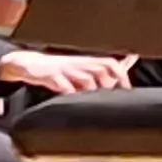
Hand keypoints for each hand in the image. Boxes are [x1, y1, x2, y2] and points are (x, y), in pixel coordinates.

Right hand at [0, 49, 135, 95]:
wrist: (31, 64)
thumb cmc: (62, 69)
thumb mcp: (84, 65)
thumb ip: (106, 66)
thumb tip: (130, 59)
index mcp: (89, 61)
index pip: (112, 64)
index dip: (122, 77)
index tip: (126, 91)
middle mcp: (80, 63)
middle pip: (102, 73)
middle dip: (106, 87)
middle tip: (103, 99)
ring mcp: (66, 69)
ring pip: (86, 81)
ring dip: (90, 92)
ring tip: (88, 102)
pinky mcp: (52, 76)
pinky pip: (65, 87)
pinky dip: (71, 94)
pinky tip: (71, 101)